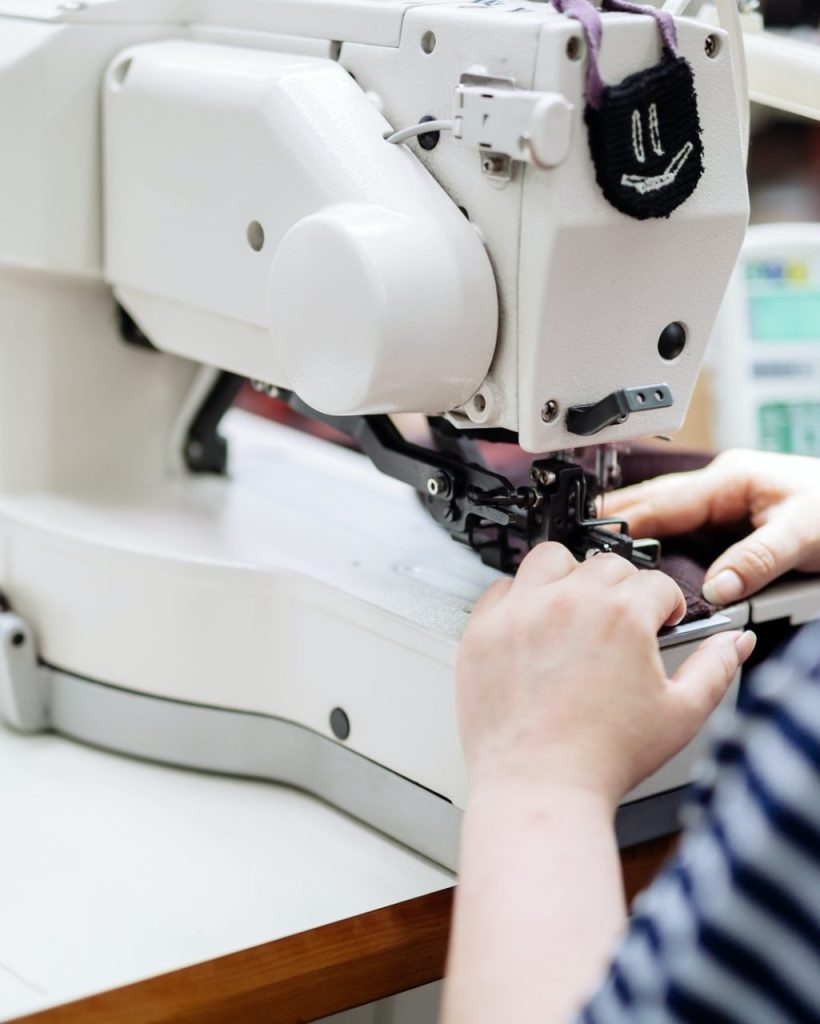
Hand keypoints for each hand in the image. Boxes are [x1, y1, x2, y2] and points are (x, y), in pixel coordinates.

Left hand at [457, 543, 755, 805]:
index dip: (666, 605)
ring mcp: (522, 612)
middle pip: (606, 566)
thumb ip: (714, 669)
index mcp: (622, 615)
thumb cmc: (604, 758)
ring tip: (574, 609)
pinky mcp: (484, 629)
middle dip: (623, 590)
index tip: (661, 623)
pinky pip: (502, 588)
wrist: (539, 787)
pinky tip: (531, 626)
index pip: (656, 583)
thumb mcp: (680, 715)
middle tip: (621, 624)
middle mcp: (570, 602)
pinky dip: (519, 600)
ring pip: (550, 559)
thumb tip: (735, 642)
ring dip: (568, 576)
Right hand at [605, 449, 819, 604]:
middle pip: (652, 504)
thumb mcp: (804, 534)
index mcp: (730, 479)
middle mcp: (720, 488)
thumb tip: (717, 588)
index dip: (626, 521)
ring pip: (664, 517)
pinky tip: (641, 562)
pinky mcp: (728, 523)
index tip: (593, 539)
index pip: (663, 500)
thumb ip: (757, 561)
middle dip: (616, 520)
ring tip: (597, 556)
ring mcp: (722, 504)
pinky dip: (658, 545)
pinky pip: (681, 533)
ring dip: (635, 531)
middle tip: (575, 544)